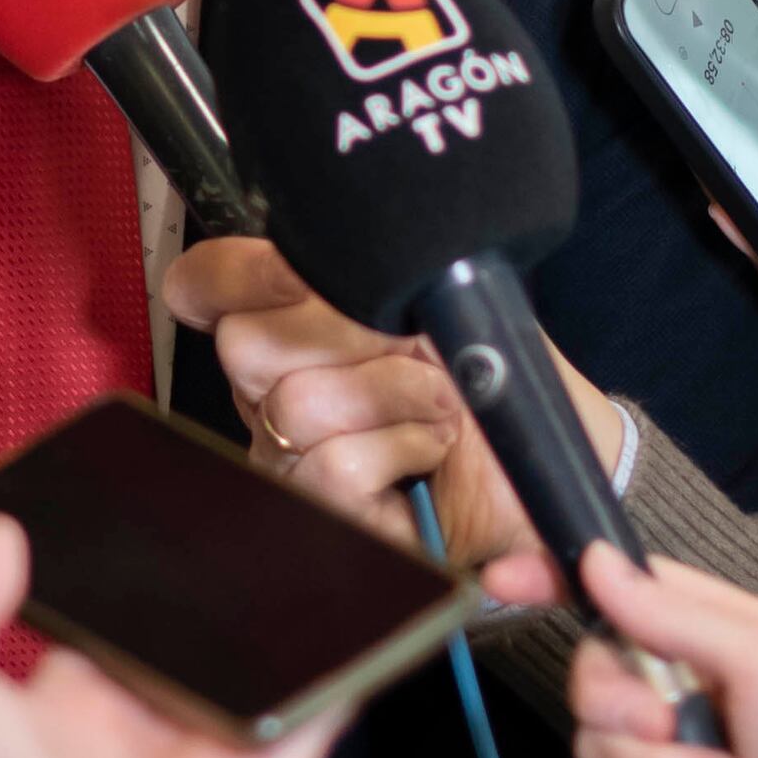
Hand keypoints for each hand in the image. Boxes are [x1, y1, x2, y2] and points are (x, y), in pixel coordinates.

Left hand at [0, 514, 338, 757]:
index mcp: (62, 712)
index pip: (112, 630)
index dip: (135, 579)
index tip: (158, 522)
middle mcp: (135, 737)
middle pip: (194, 652)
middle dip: (221, 597)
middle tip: (249, 524)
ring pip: (259, 682)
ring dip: (290, 628)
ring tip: (318, 546)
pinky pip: (307, 727)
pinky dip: (338, 680)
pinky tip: (358, 623)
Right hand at [164, 237, 624, 567]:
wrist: (548, 472)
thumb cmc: (499, 392)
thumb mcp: (451, 304)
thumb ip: (385, 266)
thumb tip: (336, 243)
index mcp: (293, 332)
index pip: (209, 285)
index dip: (242, 271)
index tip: (303, 275)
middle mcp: (277, 395)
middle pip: (244, 342)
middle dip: (344, 331)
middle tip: (408, 342)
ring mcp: (294, 460)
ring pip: (297, 403)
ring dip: (394, 392)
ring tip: (440, 404)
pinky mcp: (328, 515)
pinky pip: (335, 464)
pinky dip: (403, 446)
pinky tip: (431, 450)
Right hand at [542, 548, 757, 757]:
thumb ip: (674, 611)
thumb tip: (598, 560)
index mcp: (712, 635)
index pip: (620, 592)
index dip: (557, 580)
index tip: (502, 579)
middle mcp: (682, 689)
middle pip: (591, 676)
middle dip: (623, 708)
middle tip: (667, 725)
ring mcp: (668, 756)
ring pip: (601, 751)